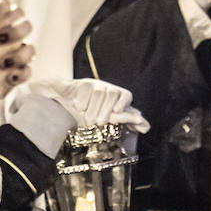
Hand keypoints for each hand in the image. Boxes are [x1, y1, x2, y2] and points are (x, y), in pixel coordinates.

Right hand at [35, 79, 150, 132]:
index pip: (125, 95)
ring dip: (93, 108)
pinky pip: (85, 88)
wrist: (63, 104)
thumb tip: (147, 127)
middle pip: (111, 94)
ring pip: (99, 91)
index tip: (117, 112)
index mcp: (115, 97)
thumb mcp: (107, 119)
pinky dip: (82, 100)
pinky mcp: (80, 83)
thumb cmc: (90, 113)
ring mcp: (93, 85)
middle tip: (99, 122)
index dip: (123, 103)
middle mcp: (106, 89)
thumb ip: (126, 121)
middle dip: (105, 110)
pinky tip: (79, 106)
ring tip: (88, 118)